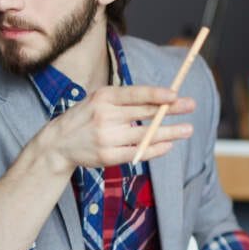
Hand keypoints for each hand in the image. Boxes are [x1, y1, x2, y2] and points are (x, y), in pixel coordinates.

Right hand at [39, 85, 195, 172]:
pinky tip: (168, 145)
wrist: (57, 143)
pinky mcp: (107, 156)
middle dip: (170, 109)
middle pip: (144, 113)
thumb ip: (124, 101)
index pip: (134, 94)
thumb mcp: (97, 101)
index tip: (175, 95)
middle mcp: (104, 116)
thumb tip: (160, 101)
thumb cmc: (84, 118)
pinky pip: (138, 152)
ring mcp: (106, 137)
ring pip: (145, 134)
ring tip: (187, 129)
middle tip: (191, 105)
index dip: (156, 94)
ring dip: (170, 132)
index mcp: (102, 97)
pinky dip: (156, 149)